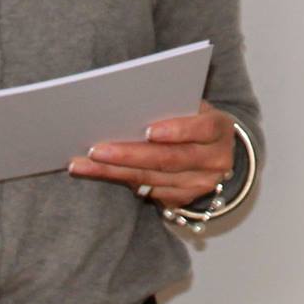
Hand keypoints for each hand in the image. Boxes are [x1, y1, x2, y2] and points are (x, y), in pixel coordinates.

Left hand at [70, 100, 233, 207]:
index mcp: (220, 129)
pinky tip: (96, 172)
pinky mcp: (181, 200)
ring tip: (84, 163)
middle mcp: (215, 161)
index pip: (201, 130)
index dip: (176, 130)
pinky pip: (147, 192)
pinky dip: (119, 180)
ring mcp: (199, 185)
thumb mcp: (193, 108)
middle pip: (170, 159)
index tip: (147, 130)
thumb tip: (128, 104)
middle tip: (97, 149)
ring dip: (114, 171)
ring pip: (152, 179)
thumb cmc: (195, 120)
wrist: (214, 151)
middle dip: (130, 154)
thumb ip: (172, 106)